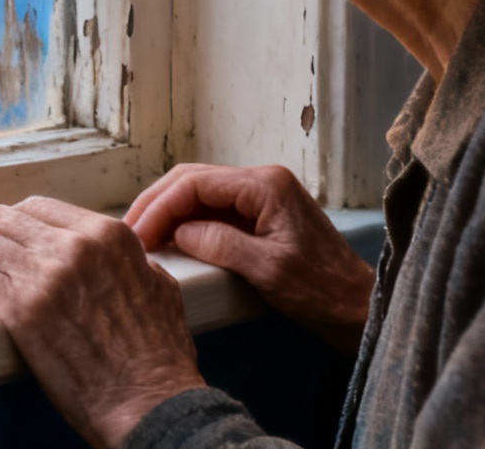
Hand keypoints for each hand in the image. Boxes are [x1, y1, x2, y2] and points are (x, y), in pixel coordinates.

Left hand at [0, 196, 207, 448]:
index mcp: (106, 235)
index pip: (38, 207)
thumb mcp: (158, 288)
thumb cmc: (159, 358)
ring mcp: (46, 273)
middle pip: (1, 218)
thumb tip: (115, 260)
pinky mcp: (23, 308)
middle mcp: (74, 244)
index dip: (2, 219)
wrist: (151, 401)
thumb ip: (130, 263)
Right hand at [125, 164, 374, 351]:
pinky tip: (169, 239)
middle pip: (193, 179)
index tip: (137, 234)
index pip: (195, 183)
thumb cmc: (321, 290)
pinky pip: (213, 209)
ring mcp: (261, 195)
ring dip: (168, 211)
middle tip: (129, 233)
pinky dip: (186, 221)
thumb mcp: (267, 270)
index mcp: (265, 185)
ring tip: (142, 236)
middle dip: (156, 204)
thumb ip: (220, 244)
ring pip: (199, 192)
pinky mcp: (259, 214)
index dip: (159, 206)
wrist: (355, 306)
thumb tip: (179, 232)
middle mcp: (262, 180)